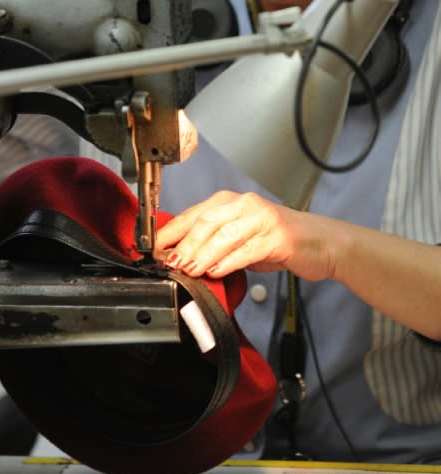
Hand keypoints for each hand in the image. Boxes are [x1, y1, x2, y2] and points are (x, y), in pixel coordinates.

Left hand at [155, 190, 336, 279]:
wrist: (321, 243)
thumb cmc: (277, 241)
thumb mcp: (240, 239)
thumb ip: (214, 245)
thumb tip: (181, 259)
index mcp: (231, 202)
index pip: (193, 214)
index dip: (171, 232)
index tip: (153, 250)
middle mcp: (245, 205)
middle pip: (206, 221)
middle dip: (184, 244)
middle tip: (169, 264)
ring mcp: (262, 219)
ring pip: (224, 234)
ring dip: (203, 253)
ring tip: (188, 269)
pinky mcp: (277, 237)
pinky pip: (248, 249)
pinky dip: (229, 261)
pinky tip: (217, 271)